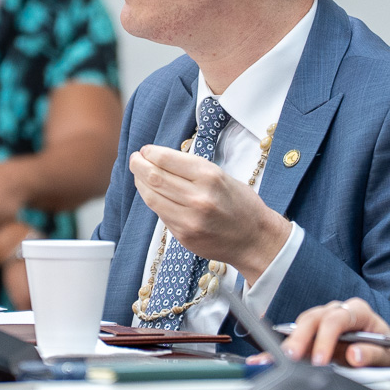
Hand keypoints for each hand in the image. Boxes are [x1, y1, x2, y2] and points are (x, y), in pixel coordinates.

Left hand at [127, 144, 289, 281]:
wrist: (255, 239)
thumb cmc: (242, 205)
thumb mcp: (222, 176)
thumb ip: (192, 170)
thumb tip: (160, 161)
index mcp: (209, 176)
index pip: (167, 159)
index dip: (150, 153)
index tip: (145, 150)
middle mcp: (198, 197)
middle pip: (154, 177)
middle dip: (139, 165)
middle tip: (135, 160)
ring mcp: (189, 219)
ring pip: (151, 197)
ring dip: (140, 184)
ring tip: (139, 175)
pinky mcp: (183, 235)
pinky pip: (160, 214)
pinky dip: (152, 201)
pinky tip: (151, 194)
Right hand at [271, 298, 389, 368]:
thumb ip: (374, 354)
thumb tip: (355, 355)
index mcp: (358, 311)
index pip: (337, 319)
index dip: (326, 339)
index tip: (320, 361)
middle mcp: (338, 311)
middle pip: (313, 319)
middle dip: (299, 340)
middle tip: (289, 359)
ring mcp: (324, 321)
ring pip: (301, 325)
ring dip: (287, 345)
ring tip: (273, 362)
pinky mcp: (314, 334)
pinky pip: (295, 337)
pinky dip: (279, 348)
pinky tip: (263, 358)